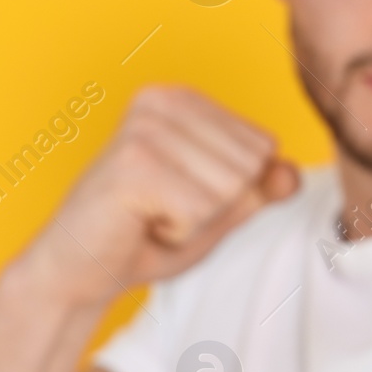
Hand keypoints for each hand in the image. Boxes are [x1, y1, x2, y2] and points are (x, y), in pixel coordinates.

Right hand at [19, 87, 297, 305]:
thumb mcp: (218, 210)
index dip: (234, 190)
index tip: (183, 195)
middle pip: (250, 166)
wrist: (79, 271)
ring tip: (151, 215)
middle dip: (218, 205)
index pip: (264, 147)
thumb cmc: (144, 235)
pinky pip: (201, 211)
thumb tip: (292, 174)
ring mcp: (146, 129)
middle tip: (164, 209)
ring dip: (197, 221)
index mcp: (182, 99)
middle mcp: (163, 100)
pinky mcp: (133, 164)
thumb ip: (258, 188)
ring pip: (230, 188)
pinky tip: (141, 223)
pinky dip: (179, 233)